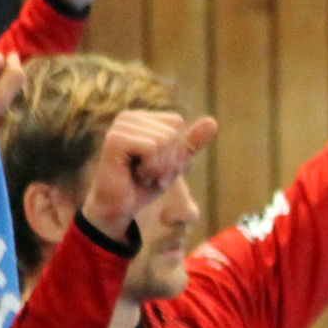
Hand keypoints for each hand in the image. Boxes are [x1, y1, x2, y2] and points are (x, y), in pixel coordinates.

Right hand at [81, 110, 217, 236]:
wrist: (119, 209)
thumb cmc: (144, 186)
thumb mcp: (175, 164)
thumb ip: (192, 144)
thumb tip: (212, 121)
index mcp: (141, 118)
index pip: (176, 122)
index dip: (175, 150)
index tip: (160, 167)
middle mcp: (129, 117)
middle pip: (172, 132)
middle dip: (168, 161)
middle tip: (151, 176)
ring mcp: (120, 126)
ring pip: (164, 139)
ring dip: (159, 167)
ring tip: (143, 176)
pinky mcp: (115, 139)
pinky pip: (152, 147)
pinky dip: (151, 168)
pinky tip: (136, 175)